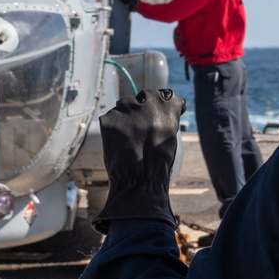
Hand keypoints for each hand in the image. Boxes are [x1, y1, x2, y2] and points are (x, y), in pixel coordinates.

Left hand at [92, 89, 185, 233]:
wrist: (138, 184)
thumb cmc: (157, 166)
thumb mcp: (169, 138)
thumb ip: (164, 119)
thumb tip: (157, 106)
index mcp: (168, 109)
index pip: (166, 94)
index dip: (161, 103)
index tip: (158, 110)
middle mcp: (148, 105)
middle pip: (145, 95)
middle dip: (143, 106)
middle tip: (140, 127)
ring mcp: (127, 110)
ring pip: (125, 103)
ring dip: (127, 114)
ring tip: (128, 137)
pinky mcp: (109, 118)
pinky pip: (111, 116)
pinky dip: (113, 126)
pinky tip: (118, 143)